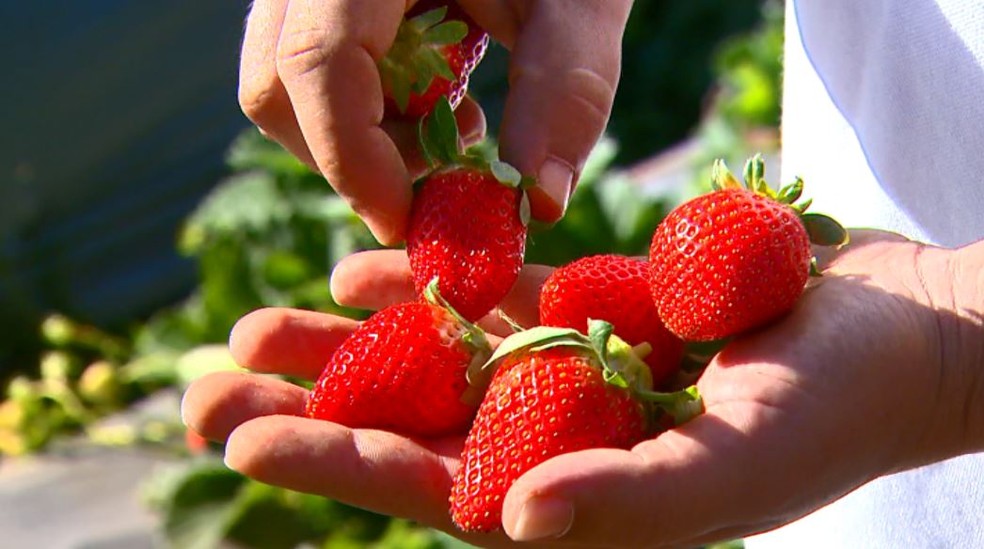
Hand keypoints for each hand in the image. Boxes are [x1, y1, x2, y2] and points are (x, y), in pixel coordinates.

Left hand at [181, 231, 982, 546]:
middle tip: (208, 381)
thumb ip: (627, 501)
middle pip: (408, 422)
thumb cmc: (833, 408)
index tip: (245, 436)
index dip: (338, 460)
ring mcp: (570, 373)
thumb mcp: (736, 463)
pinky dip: (430, 283)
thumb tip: (507, 524)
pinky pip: (491, 300)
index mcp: (578, 496)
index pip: (433, 486)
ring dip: (346, 341)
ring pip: (433, 358)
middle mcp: (560, 439)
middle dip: (310, 402)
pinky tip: (364, 269)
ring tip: (255, 322)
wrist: (900, 329)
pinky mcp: (592, 313)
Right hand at [238, 0, 633, 244]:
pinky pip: (302, 68)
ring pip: (279, 83)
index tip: (409, 221)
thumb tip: (535, 201)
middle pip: (276, 85)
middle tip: (442, 167)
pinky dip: (359, 107)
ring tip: (449, 118)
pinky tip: (432, 93)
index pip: (317, 62)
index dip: (353, 160)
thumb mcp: (580, 1)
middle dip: (354, 155)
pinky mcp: (315, 0)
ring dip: (357, 135)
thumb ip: (565, 91)